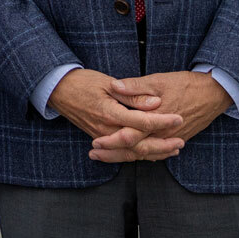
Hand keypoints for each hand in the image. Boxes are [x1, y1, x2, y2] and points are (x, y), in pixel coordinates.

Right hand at [48, 68, 183, 162]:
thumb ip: (133, 95)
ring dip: (154, 153)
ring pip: (131, 153)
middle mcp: (106, 129)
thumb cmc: (82, 82)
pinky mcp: (100, 138)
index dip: (163, 121)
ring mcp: (102, 137)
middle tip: (181, 142)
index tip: (179, 117)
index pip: (142, 122)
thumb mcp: (107, 82)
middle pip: (139, 145)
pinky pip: (122, 153)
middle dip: (162, 146)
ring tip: (172, 150)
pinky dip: (139, 155)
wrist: (57, 90)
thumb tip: (155, 104)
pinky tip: (152, 154)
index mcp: (110, 113)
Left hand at [103, 72, 230, 155]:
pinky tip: (132, 155)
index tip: (95, 142)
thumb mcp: (159, 80)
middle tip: (94, 154)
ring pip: (145, 153)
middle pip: (135, 149)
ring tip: (106, 157)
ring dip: (125, 156)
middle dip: (113, 153)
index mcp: (156, 119)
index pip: (130, 135)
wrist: (214, 93)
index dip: (111, 141)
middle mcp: (163, 134)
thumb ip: (136, 86)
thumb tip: (114, 86)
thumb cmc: (186, 84)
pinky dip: (143, 155)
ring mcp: (171, 138)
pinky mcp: (178, 138)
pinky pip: (158, 152)